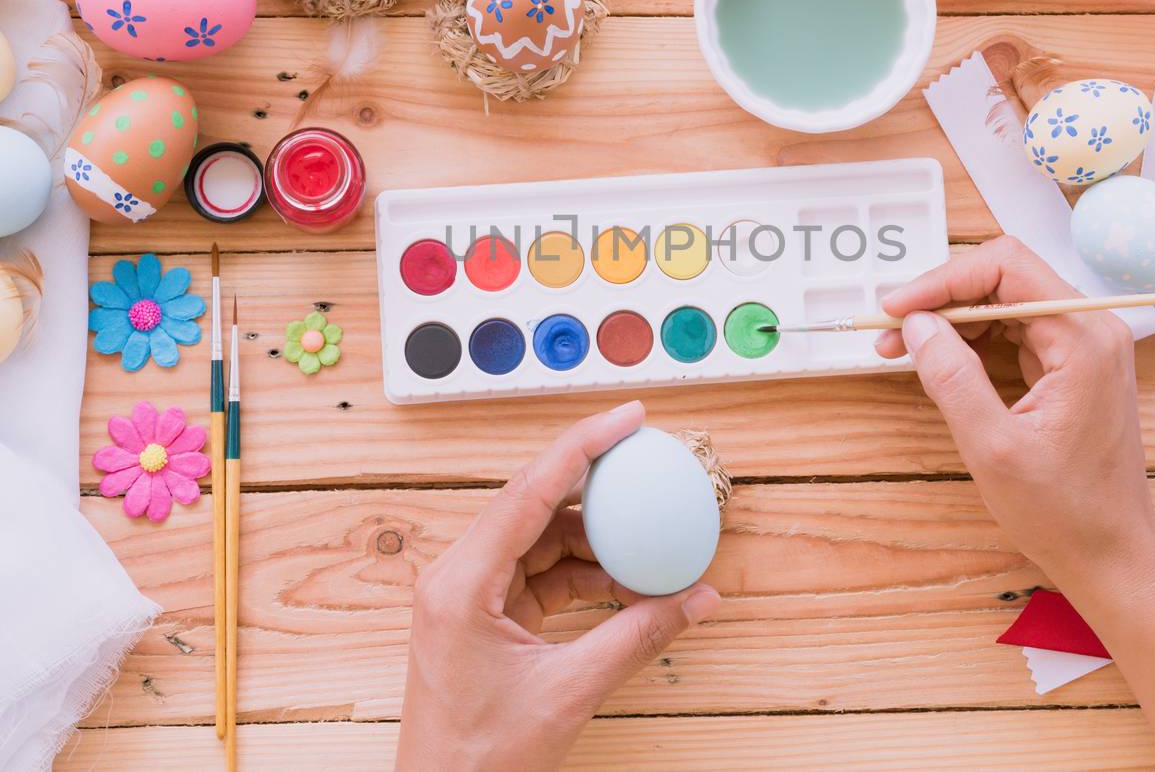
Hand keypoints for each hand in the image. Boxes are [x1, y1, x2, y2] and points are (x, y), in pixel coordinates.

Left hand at [396, 401, 721, 771]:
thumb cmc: (481, 759)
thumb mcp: (569, 693)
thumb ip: (636, 637)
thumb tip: (698, 598)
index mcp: (460, 584)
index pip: (529, 492)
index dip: (583, 445)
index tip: (628, 417)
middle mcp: (456, 578)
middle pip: (532, 505)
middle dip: (594, 483)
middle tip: (646, 460)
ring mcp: (467, 596)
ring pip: (539, 540)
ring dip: (595, 540)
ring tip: (650, 544)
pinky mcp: (482, 617)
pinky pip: (539, 574)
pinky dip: (583, 575)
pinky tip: (626, 583)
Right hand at [875, 237, 1154, 595]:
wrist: (1111, 554)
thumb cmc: (1062, 512)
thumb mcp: (992, 447)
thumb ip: (951, 377)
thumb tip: (915, 325)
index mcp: (1084, 340)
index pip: (1006, 267)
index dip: (942, 280)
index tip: (895, 310)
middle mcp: (1092, 330)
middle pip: (1005, 278)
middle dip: (941, 299)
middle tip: (889, 333)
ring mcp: (1085, 347)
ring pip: (1006, 303)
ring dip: (952, 320)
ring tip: (902, 350)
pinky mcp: (1074, 367)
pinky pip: (1015, 332)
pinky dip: (972, 341)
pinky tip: (938, 362)